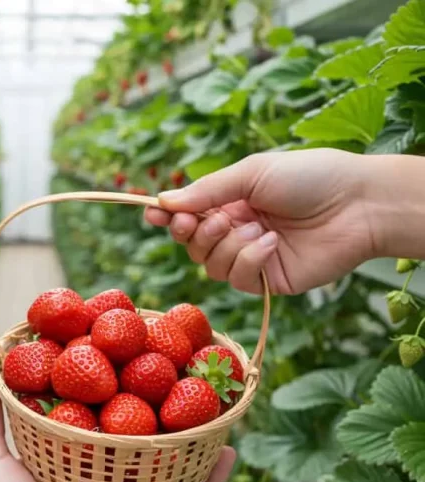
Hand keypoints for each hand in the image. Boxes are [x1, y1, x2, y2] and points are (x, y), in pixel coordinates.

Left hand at [0, 349, 235, 481]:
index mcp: (58, 460)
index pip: (85, 410)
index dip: (101, 379)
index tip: (116, 343)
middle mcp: (94, 479)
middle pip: (130, 433)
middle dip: (152, 401)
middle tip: (172, 364)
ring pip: (164, 464)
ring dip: (188, 434)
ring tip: (210, 397)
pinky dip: (210, 478)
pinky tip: (229, 448)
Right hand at [141, 149, 408, 294]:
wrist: (357, 204)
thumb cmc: (309, 177)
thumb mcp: (251, 173)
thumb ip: (207, 190)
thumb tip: (164, 203)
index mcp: (232, 202)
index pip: (187, 215)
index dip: (167, 216)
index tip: (152, 214)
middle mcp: (237, 231)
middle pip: (191, 244)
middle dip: (194, 232)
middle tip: (208, 220)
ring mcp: (252, 258)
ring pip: (209, 265)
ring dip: (227, 245)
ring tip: (258, 228)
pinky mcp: (269, 281)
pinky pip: (237, 279)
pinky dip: (248, 260)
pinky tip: (270, 244)